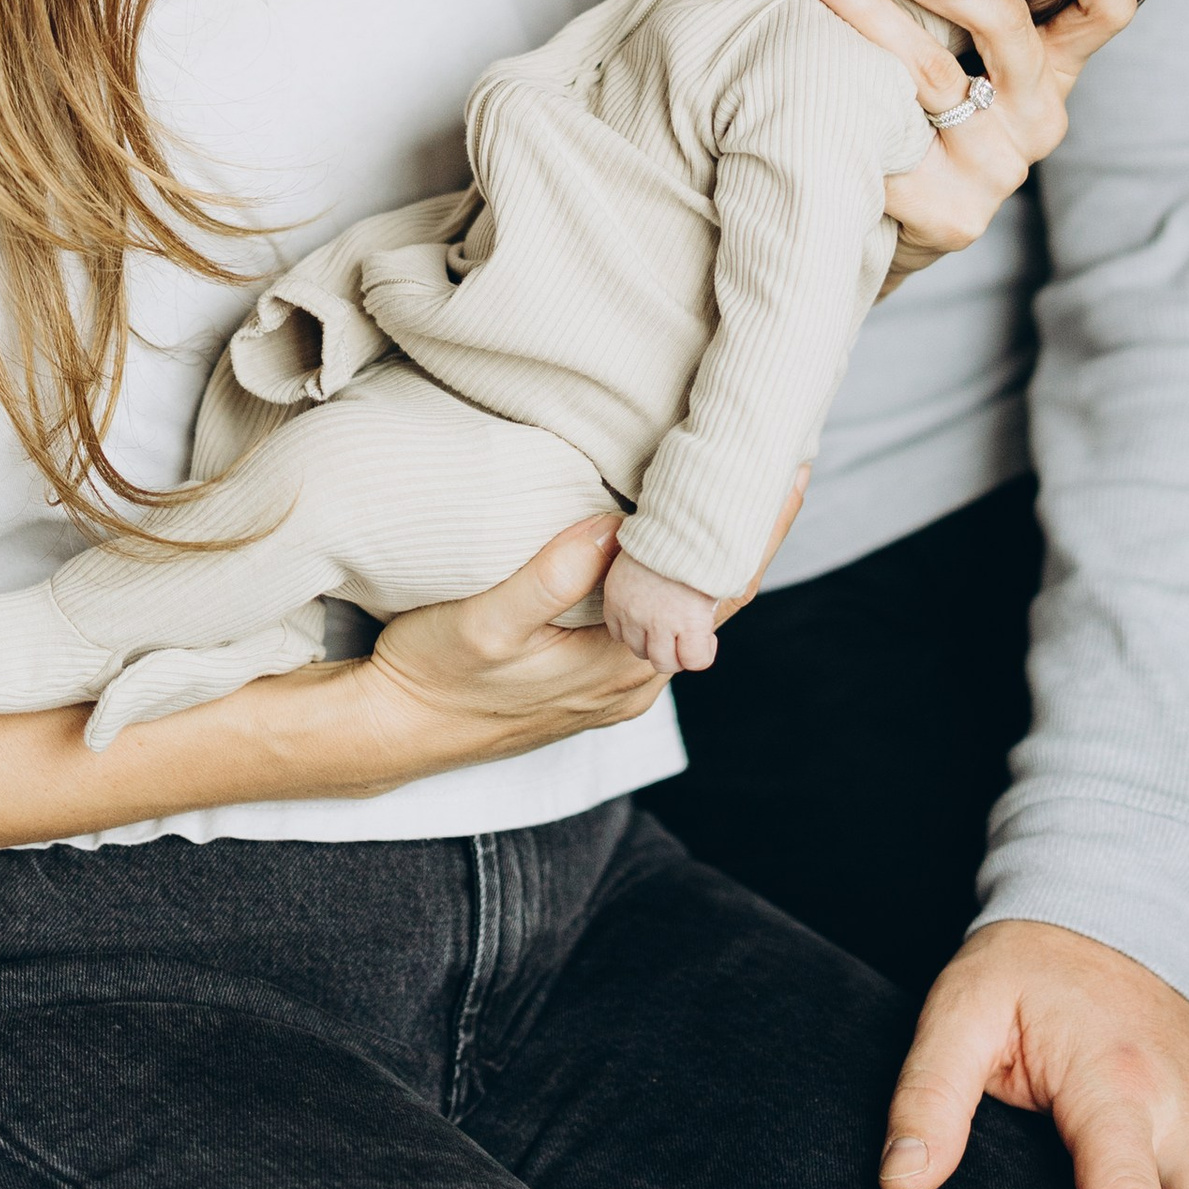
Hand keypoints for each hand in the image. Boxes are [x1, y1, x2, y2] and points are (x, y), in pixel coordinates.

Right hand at [361, 474, 807, 766]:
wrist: (396, 730)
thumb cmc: (433, 674)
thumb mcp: (483, 621)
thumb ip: (550, 578)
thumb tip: (614, 528)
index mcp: (624, 666)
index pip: (718, 593)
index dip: (759, 533)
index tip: (792, 471)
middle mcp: (636, 681)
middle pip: (716, 600)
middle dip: (749, 533)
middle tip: (780, 459)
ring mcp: (616, 681)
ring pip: (690, 610)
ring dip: (714, 552)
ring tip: (739, 487)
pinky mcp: (594, 674)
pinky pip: (659, 620)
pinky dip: (678, 573)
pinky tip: (673, 539)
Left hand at [806, 0, 1137, 259]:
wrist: (888, 216)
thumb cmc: (916, 106)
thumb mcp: (955, 48)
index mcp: (1051, 69)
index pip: (1106, 14)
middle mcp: (1040, 117)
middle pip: (1004, 25)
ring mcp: (1003, 169)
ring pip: (933, 71)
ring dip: (868, 13)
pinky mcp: (958, 213)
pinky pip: (892, 133)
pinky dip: (846, 94)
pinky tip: (807, 74)